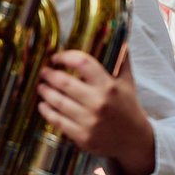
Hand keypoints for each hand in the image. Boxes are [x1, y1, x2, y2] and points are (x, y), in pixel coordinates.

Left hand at [38, 51, 155, 174]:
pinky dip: (47, 111)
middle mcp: (99, 102)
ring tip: (41, 86)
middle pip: (65, 83)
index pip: (83, 63)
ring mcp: (89, 121)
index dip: (66, 57)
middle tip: (44, 72)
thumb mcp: (128, 81)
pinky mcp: (82, 136)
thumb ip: (121, 59)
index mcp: (109, 85)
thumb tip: (118, 36)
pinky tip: (43, 105)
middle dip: (50, 75)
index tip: (56, 57)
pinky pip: (58, 121)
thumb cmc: (128, 105)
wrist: (133, 138)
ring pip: (58, 103)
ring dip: (46, 92)